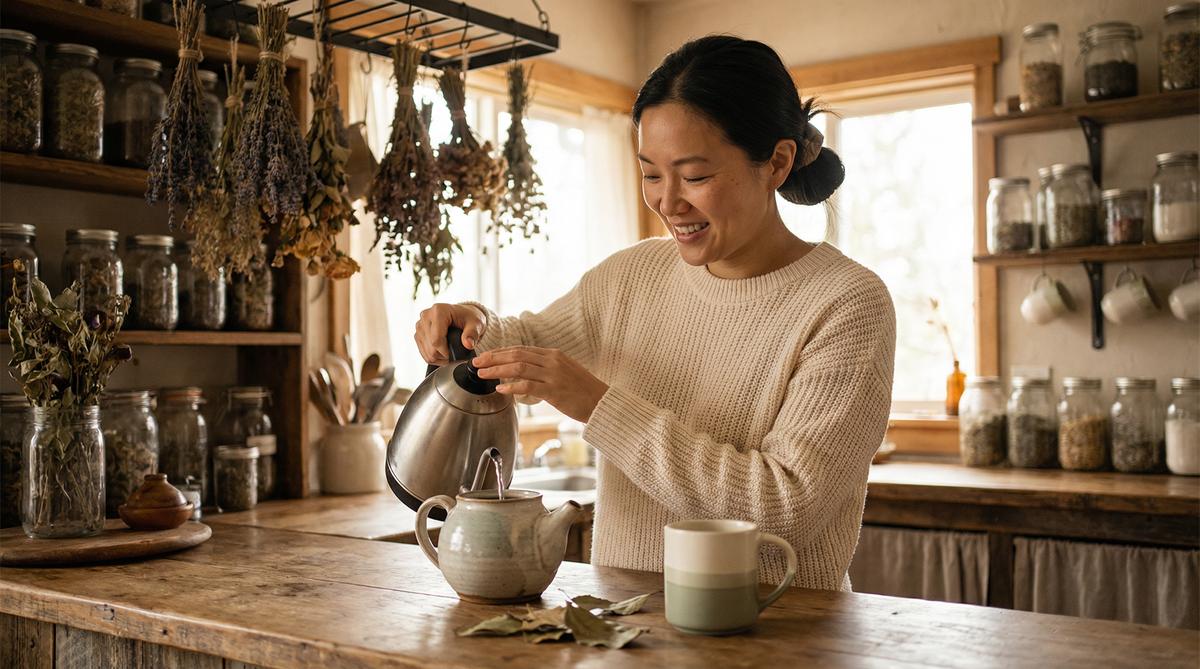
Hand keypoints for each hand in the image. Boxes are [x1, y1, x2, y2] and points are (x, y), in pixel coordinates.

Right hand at [414, 303, 486, 364]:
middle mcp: (426, 316)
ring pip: (427, 353)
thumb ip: (472, 334)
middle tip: (456, 354)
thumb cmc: (469, 318)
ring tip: (451, 353)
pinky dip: (434, 358)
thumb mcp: (476, 324)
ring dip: (440, 358)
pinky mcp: (418, 334)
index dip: (446, 352)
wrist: (463, 315)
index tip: (456, 354)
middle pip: (431, 348)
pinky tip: (443, 354)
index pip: (436, 340)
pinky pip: (423, 353)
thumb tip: (468, 344)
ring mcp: (420, 325)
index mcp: (438, 311)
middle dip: (444, 356)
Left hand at [472, 346, 607, 422]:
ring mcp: (553, 375)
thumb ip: (545, 368)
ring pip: (518, 368)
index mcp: (553, 355)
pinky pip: (528, 386)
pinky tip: (501, 389)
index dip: (500, 352)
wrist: (602, 402)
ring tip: (483, 374)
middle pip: (516, 355)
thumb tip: (523, 371)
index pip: (521, 349)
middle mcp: (552, 361)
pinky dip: (512, 387)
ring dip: (497, 370)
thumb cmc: (583, 390)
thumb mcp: (565, 371)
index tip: (486, 356)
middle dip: (493, 358)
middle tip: (477, 363)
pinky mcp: (554, 391)